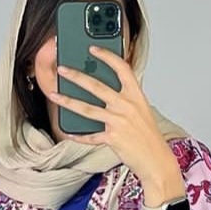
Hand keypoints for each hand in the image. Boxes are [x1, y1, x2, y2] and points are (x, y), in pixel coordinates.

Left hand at [50, 46, 184, 200]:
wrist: (156, 161)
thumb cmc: (149, 137)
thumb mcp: (142, 111)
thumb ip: (126, 99)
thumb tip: (105, 93)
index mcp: (136, 95)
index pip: (121, 68)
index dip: (107, 56)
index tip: (93, 49)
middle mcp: (127, 105)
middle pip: (96, 86)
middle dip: (76, 76)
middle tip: (62, 69)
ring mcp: (119, 122)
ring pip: (87, 109)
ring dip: (68, 101)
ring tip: (54, 95)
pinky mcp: (112, 138)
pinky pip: (90, 136)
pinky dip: (79, 135)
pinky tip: (69, 132)